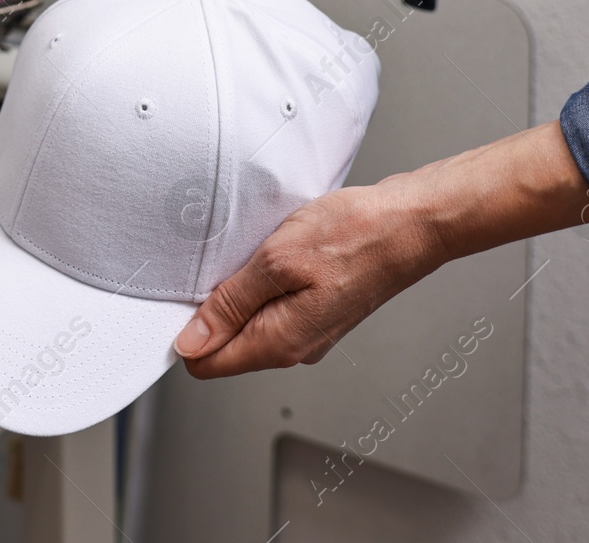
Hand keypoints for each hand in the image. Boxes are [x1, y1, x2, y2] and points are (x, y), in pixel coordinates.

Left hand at [173, 121, 588, 377]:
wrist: (411, 224)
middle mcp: (293, 347)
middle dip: (208, 311)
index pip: (206, 364)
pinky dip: (260, 282)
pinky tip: (270, 255)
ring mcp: (307, 331)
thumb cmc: (354, 236)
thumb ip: (231, 303)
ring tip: (249, 253)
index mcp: (279, 342)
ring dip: (236, 292)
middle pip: (225, 346)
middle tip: (214, 264)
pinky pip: (270, 307)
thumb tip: (192, 341)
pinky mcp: (317, 311)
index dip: (183, 333)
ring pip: (248, 324)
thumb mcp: (277, 260)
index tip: (177, 297)